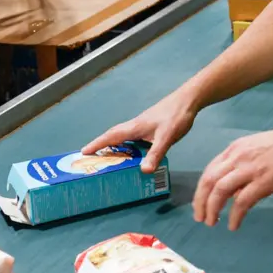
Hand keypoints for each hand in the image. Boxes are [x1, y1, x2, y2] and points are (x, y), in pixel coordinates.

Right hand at [82, 90, 198, 173]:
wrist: (188, 100)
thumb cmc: (176, 116)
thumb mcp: (166, 137)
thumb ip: (155, 153)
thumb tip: (144, 171)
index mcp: (135, 127)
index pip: (111, 136)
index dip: (96, 144)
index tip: (83, 152)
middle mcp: (136, 125)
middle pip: (113, 135)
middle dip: (101, 145)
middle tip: (91, 156)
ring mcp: (143, 124)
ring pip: (123, 136)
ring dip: (113, 144)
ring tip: (108, 157)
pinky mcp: (150, 125)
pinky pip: (132, 136)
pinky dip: (127, 144)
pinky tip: (133, 152)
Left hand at [193, 124, 272, 229]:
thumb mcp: (256, 149)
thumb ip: (242, 167)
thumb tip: (235, 191)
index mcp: (235, 149)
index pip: (209, 171)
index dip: (201, 190)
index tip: (200, 203)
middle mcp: (238, 157)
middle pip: (208, 181)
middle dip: (200, 202)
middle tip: (199, 218)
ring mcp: (250, 169)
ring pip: (220, 191)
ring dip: (212, 209)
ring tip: (211, 222)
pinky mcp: (263, 182)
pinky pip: (242, 202)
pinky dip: (234, 216)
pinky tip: (234, 225)